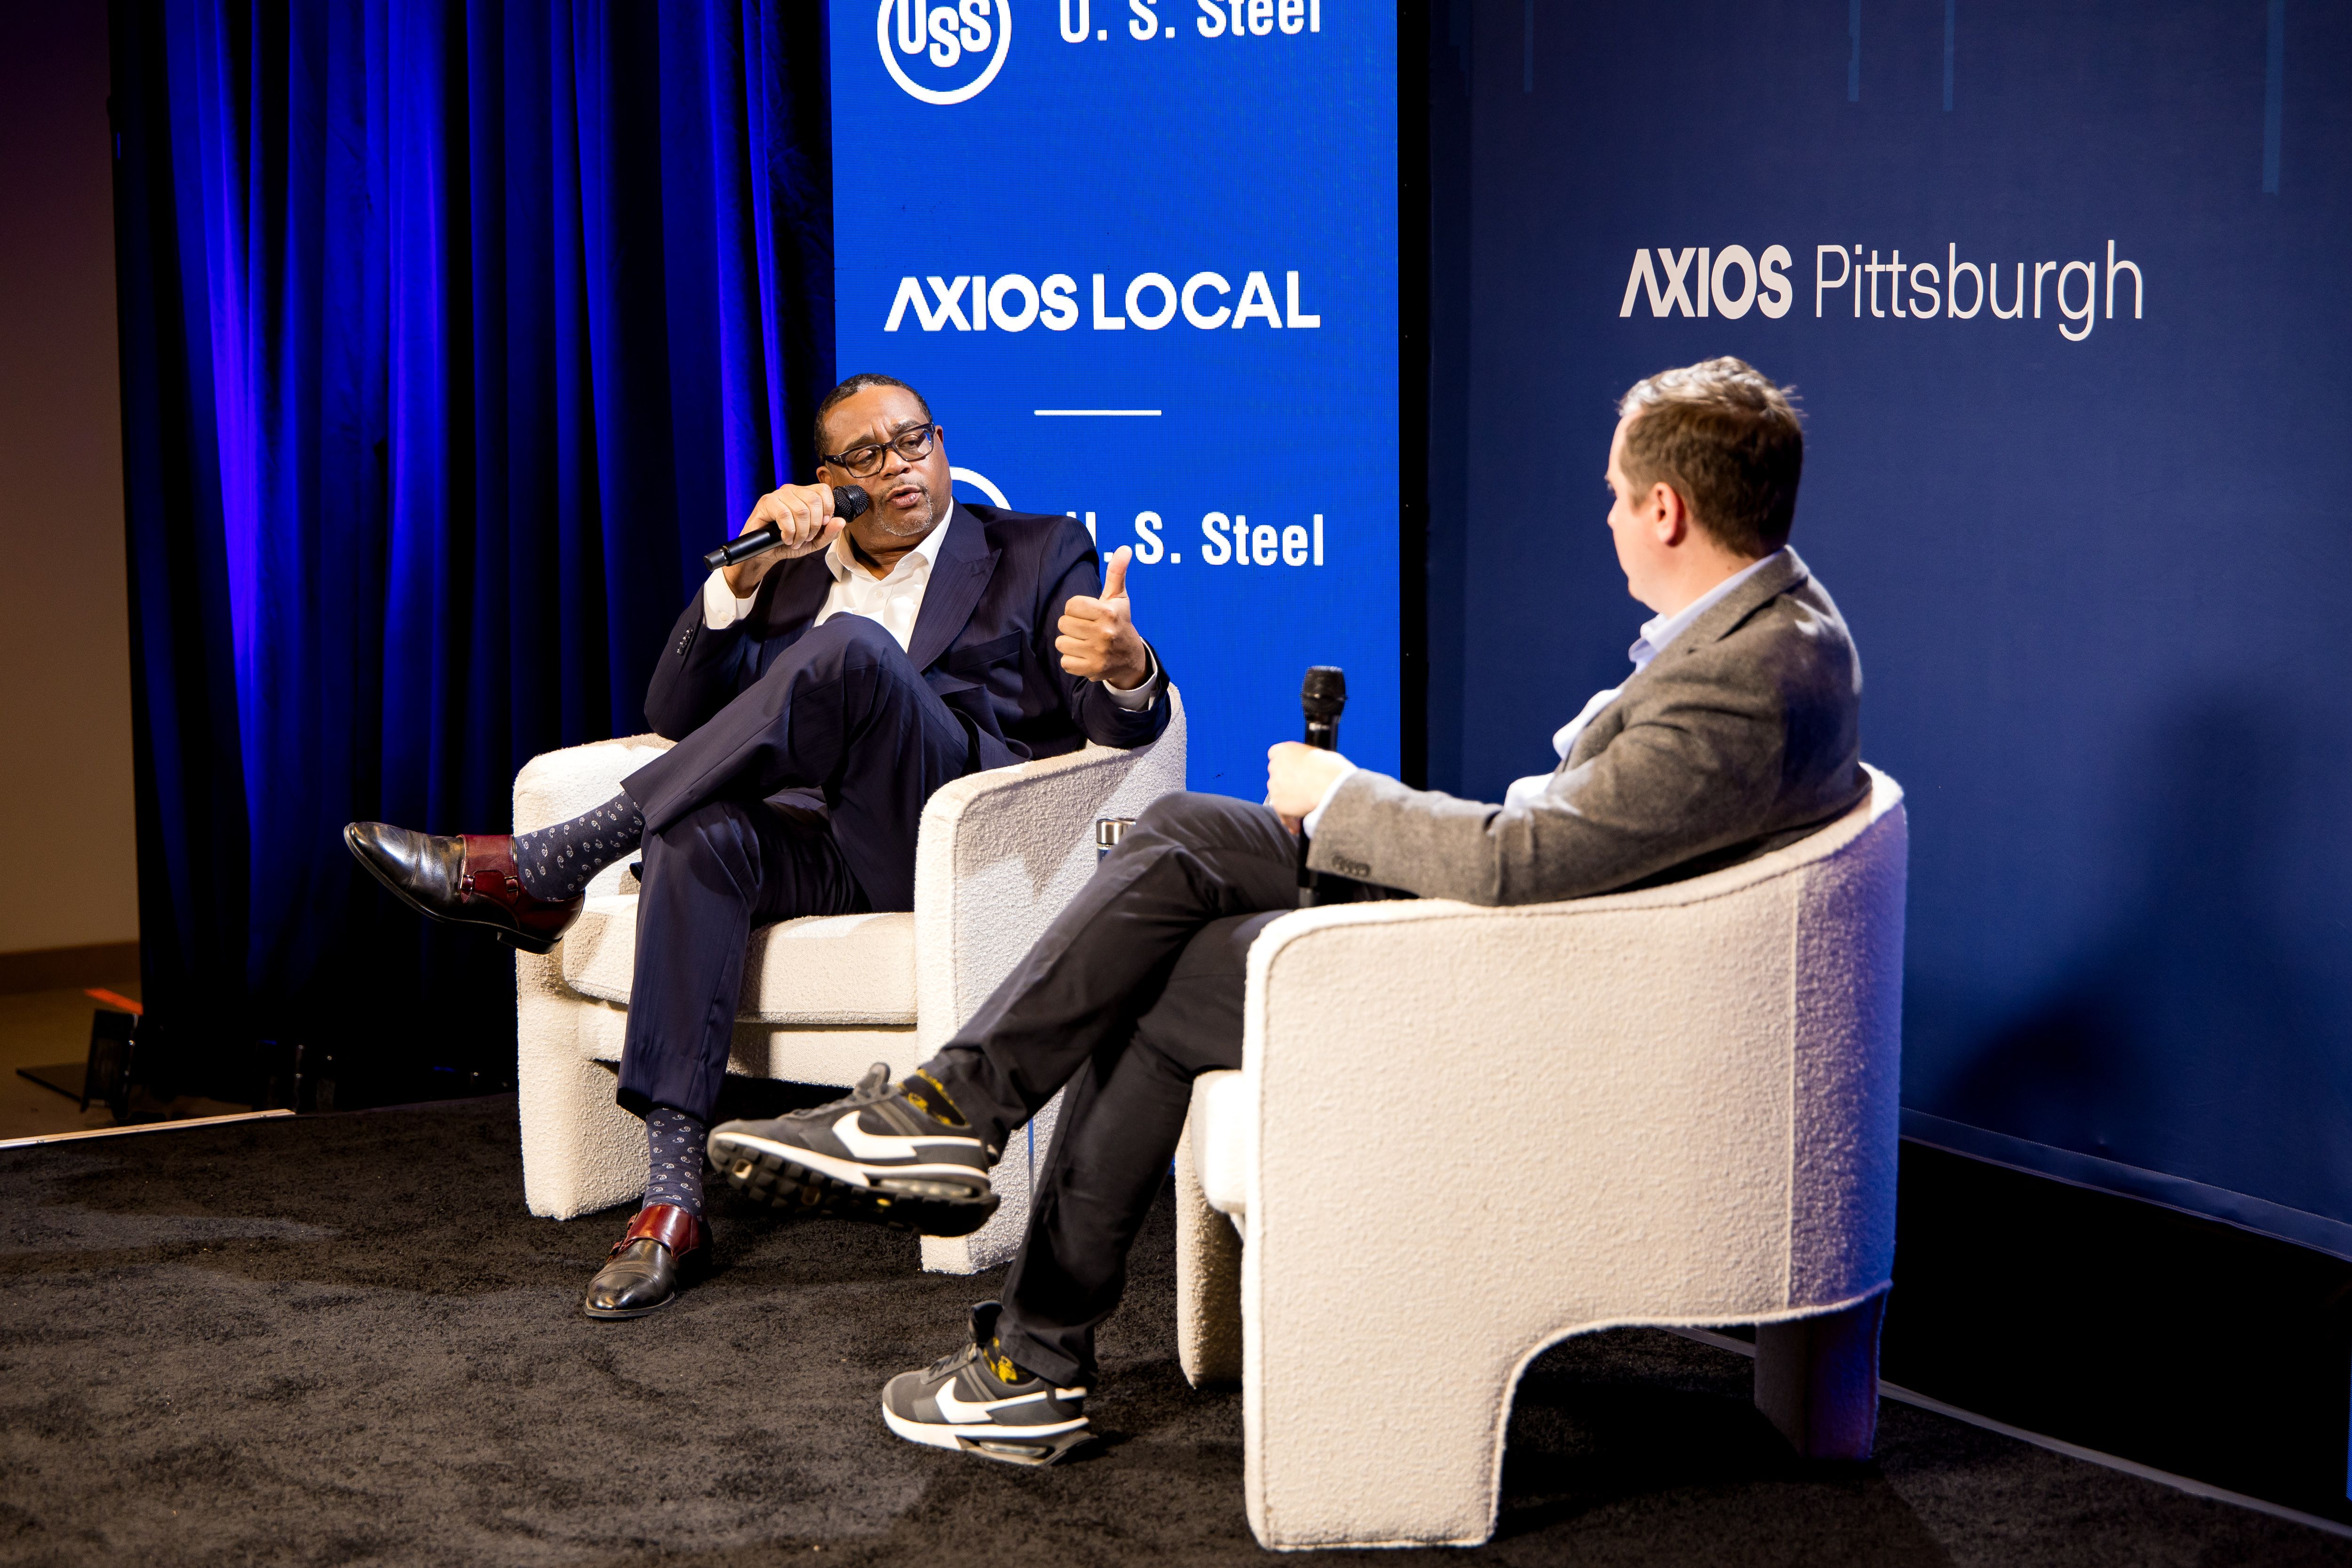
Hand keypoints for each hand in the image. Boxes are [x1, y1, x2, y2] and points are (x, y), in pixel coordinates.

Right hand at [722, 483, 842, 595]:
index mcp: (804, 494)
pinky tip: (785, 539)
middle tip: (806, 538)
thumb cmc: (788, 543)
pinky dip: (789, 532)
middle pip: (814, 501)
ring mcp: (778, 495)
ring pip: (801, 510)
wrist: (765, 553)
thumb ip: (829, 533)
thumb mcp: (814, 542)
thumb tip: (841, 521)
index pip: (823, 490)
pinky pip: (784, 515)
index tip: (823, 525)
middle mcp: (791, 490)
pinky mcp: (766, 503)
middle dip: (814, 525)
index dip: (828, 508)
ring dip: (801, 532)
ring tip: (795, 541)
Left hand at [1058, 547, 1150, 687]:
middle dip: (1072, 625)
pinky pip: (1065, 662)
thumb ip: (1117, 572)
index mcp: (1108, 612)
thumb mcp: (1119, 598)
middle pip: (1063, 623)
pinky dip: (1072, 660)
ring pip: (1061, 643)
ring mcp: (1098, 653)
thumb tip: (1125, 548)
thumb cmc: (1119, 622)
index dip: (1076, 609)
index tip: (1088, 614)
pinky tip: (1085, 656)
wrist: (1131, 658)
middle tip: (1087, 629)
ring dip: (1070, 643)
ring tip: (1085, 642)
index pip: (1070, 605)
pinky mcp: (1092, 669)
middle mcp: (1104, 633)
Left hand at [1266, 742, 1353, 832]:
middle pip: (1277, 776)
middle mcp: (1275, 766)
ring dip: (1288, 802)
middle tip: (1301, 791)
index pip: (1276, 754)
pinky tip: (1297, 826)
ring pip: (1278, 795)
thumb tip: (1313, 766)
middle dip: (1286, 783)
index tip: (1292, 770)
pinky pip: (1282, 814)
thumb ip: (1308, 760)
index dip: (1285, 764)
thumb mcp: (1320, 755)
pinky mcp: (1278, 803)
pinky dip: (1289, 820)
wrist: (1331, 786)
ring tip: (1302, 811)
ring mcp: (1274, 785)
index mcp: (1284, 750)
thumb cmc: (1331, 769)